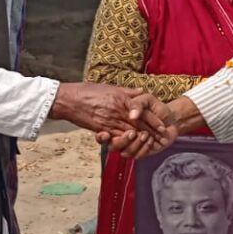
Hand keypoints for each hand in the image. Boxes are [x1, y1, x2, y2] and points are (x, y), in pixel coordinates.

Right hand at [55, 84, 174, 144]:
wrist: (69, 100)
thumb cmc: (88, 91)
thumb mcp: (110, 87)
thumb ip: (127, 91)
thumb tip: (141, 90)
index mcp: (121, 99)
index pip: (142, 110)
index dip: (154, 118)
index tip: (163, 124)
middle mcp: (117, 110)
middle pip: (139, 123)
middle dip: (151, 130)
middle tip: (162, 137)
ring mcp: (109, 120)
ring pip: (129, 131)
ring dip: (141, 138)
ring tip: (152, 143)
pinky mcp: (101, 129)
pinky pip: (116, 137)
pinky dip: (126, 142)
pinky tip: (134, 145)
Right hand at [99, 93, 180, 158]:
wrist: (170, 116)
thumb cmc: (155, 107)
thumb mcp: (146, 100)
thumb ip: (137, 104)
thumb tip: (133, 114)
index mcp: (118, 123)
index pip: (105, 134)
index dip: (103, 137)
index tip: (105, 135)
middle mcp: (122, 136)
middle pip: (113, 145)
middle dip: (123, 140)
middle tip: (133, 133)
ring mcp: (131, 145)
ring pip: (125, 152)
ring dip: (134, 144)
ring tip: (145, 135)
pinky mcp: (141, 152)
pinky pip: (137, 156)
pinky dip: (144, 148)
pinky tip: (150, 140)